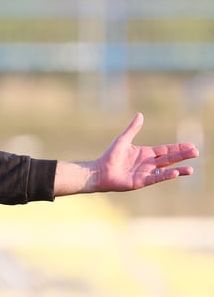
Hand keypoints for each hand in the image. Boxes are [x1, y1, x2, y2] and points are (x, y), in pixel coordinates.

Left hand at [54, 113, 199, 195]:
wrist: (99, 171)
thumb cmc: (110, 156)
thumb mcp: (123, 140)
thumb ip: (133, 129)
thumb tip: (140, 114)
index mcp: (146, 153)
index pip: (165, 150)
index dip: (177, 147)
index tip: (190, 145)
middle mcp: (148, 163)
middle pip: (169, 159)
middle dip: (182, 156)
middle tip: (196, 152)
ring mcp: (146, 173)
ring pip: (166, 170)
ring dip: (178, 169)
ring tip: (191, 169)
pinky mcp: (141, 181)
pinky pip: (155, 178)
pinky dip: (165, 176)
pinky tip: (175, 173)